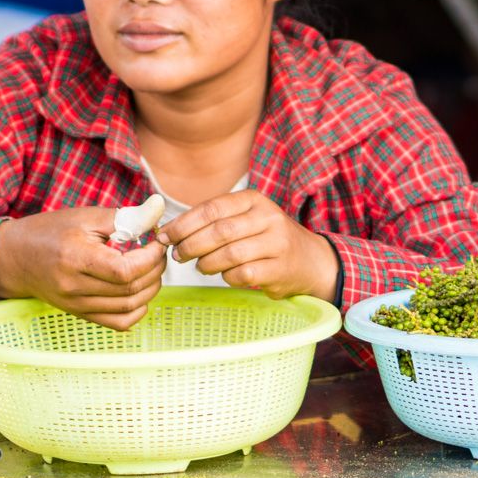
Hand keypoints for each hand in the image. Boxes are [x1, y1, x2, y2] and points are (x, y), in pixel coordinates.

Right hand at [0, 206, 166, 329]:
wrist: (15, 258)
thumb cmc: (50, 231)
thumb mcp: (85, 216)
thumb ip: (124, 217)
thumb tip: (158, 208)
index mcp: (76, 258)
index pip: (124, 271)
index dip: (150, 257)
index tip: (157, 241)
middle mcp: (75, 287)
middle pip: (130, 290)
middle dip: (155, 270)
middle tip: (158, 252)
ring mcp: (77, 305)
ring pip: (128, 308)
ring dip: (150, 288)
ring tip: (152, 268)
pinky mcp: (80, 314)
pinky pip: (118, 323)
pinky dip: (137, 310)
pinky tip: (140, 291)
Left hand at [157, 190, 337, 301]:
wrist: (311, 260)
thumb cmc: (268, 238)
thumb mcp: (248, 218)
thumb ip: (215, 220)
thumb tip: (171, 230)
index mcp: (254, 200)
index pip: (212, 208)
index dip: (184, 223)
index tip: (165, 235)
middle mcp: (268, 218)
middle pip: (218, 231)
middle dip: (190, 245)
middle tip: (177, 255)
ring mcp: (276, 244)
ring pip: (228, 254)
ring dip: (206, 263)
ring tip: (200, 266)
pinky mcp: (279, 270)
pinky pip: (241, 275)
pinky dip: (226, 277)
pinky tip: (225, 275)